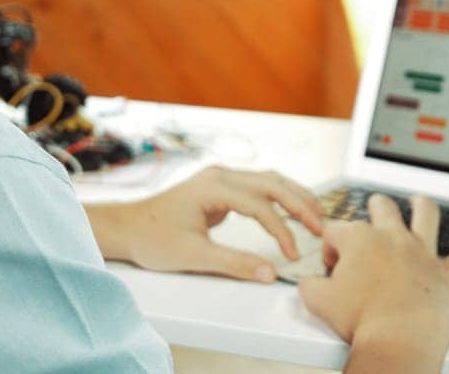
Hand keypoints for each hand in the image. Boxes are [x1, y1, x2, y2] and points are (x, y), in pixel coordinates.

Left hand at [87, 166, 324, 281]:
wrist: (126, 228)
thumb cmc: (152, 238)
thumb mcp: (193, 256)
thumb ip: (234, 263)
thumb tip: (269, 273)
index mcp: (213, 185)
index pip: (260, 205)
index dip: (281, 230)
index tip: (292, 254)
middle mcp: (220, 175)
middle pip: (273, 183)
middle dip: (300, 205)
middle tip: (322, 228)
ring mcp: (221, 178)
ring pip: (269, 181)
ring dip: (295, 197)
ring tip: (317, 216)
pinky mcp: (222, 187)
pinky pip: (259, 187)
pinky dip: (280, 198)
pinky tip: (293, 210)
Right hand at [297, 194, 448, 368]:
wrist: (399, 340)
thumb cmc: (363, 322)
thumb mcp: (319, 302)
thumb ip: (310, 286)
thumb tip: (308, 283)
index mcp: (360, 241)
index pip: (337, 231)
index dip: (330, 248)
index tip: (332, 267)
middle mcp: (393, 238)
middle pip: (382, 208)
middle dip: (376, 208)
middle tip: (374, 213)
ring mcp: (423, 253)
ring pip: (426, 215)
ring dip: (422, 205)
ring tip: (420, 201)